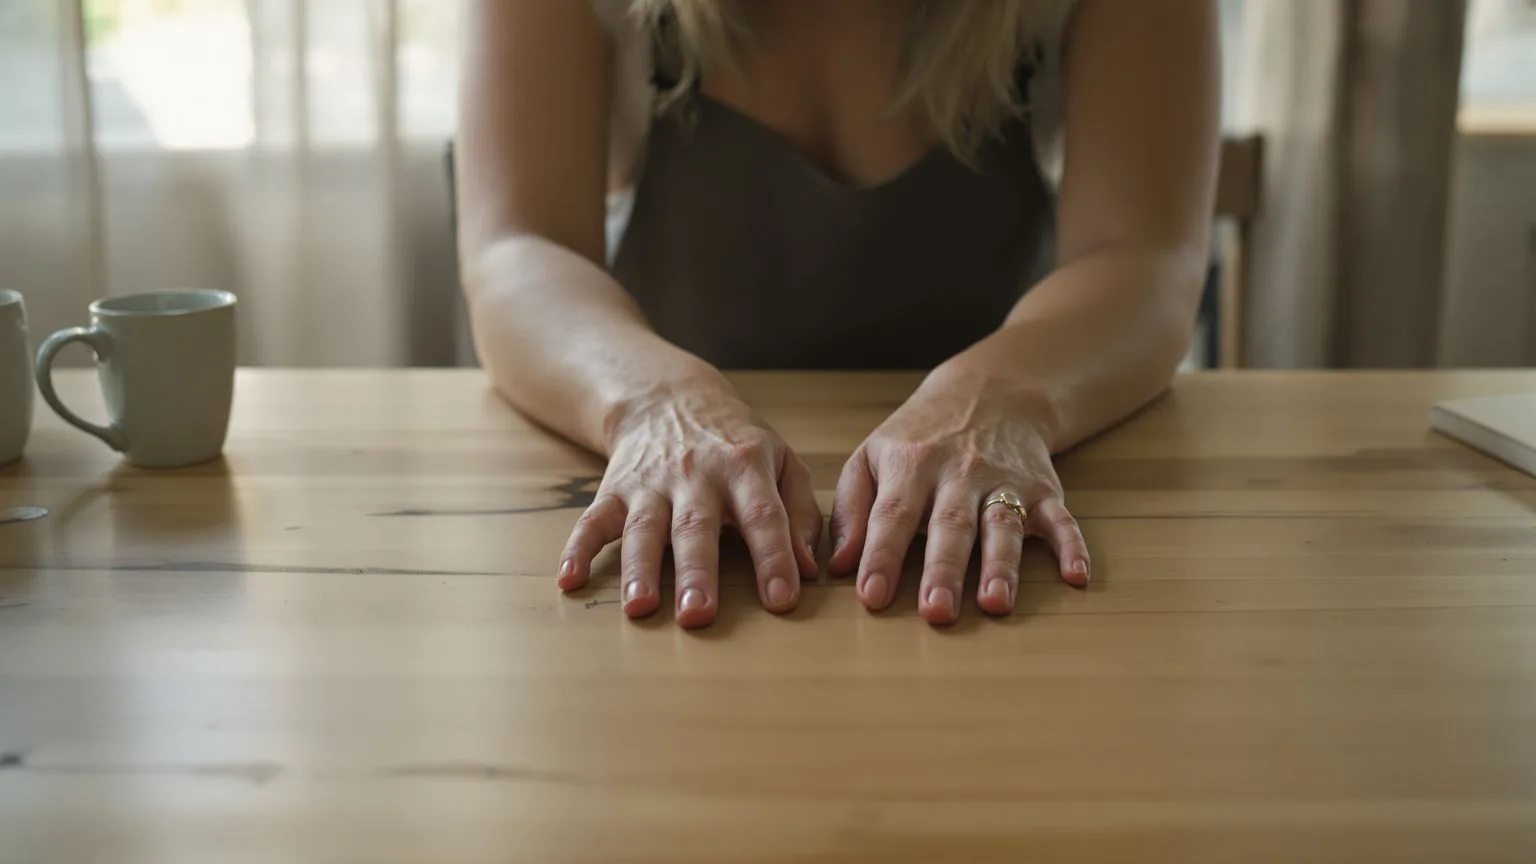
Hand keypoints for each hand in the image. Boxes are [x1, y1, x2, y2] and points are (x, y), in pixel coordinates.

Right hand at [556, 381, 820, 627]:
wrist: (668, 397)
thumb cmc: (735, 442)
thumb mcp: (781, 461)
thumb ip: (799, 514)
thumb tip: (811, 571)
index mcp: (745, 466)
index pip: (763, 515)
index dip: (773, 557)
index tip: (781, 600)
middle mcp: (695, 475)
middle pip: (696, 527)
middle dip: (697, 572)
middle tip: (698, 615)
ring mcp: (650, 483)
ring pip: (644, 529)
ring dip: (639, 569)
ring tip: (639, 608)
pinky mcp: (614, 490)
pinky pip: (592, 521)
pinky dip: (578, 550)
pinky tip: (569, 580)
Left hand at [828, 370, 1089, 624]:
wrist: (990, 391)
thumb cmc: (919, 438)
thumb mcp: (872, 456)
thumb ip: (853, 510)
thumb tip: (838, 568)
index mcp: (911, 464)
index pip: (893, 514)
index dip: (882, 556)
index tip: (872, 597)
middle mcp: (959, 472)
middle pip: (951, 524)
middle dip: (944, 569)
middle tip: (936, 613)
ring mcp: (1005, 479)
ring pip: (1003, 524)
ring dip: (1001, 566)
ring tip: (995, 604)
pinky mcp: (1043, 488)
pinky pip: (1061, 518)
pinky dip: (1071, 547)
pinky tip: (1076, 577)